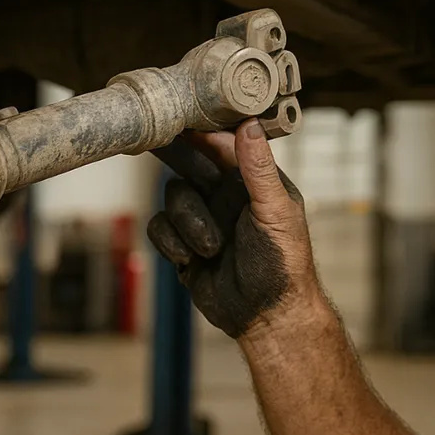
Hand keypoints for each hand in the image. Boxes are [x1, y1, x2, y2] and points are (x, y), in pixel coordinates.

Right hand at [147, 120, 318, 337]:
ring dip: (188, 222)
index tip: (179, 117)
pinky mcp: (184, 244)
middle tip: (150, 139)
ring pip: (174, 198)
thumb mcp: (276, 213)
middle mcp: (226, 195)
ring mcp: (203, 219)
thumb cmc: (284, 264)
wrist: (267, 317)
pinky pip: (160, 227)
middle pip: (190, 162)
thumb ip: (259, 170)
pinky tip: (190, 260)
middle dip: (174, 155)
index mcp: (253, 182)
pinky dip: (172, 243)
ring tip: (211, 248)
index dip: (201, 131)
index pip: (222, 144)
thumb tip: (248, 125)